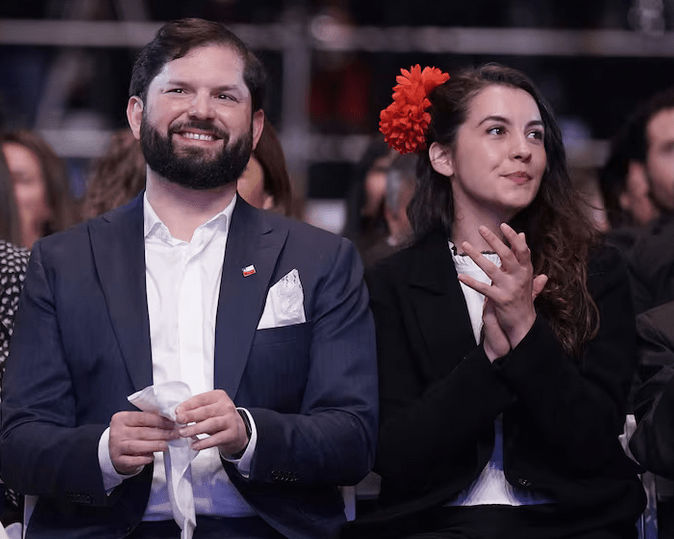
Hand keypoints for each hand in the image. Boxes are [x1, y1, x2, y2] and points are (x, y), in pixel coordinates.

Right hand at [109, 411, 178, 474]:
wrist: (116, 450)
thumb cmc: (130, 434)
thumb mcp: (136, 424)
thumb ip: (149, 420)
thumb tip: (170, 420)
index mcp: (121, 418)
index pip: (143, 417)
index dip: (160, 421)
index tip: (173, 424)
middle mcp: (116, 432)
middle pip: (143, 432)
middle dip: (162, 434)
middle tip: (174, 434)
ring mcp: (115, 446)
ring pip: (138, 446)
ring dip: (155, 445)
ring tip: (166, 445)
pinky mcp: (117, 460)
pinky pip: (133, 460)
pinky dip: (145, 459)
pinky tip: (152, 457)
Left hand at [175, 390, 248, 456]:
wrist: (237, 431)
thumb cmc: (219, 418)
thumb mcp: (208, 410)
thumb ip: (195, 409)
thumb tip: (179, 413)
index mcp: (219, 396)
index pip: (201, 399)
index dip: (188, 405)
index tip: (177, 411)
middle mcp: (226, 406)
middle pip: (206, 411)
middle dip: (190, 416)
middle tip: (179, 421)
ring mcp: (231, 419)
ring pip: (211, 424)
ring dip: (195, 429)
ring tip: (183, 433)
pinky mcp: (233, 433)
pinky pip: (217, 438)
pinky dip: (204, 443)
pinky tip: (195, 445)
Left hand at [458, 223, 547, 349]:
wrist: (524, 324)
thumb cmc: (522, 298)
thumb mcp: (526, 276)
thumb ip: (523, 257)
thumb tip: (523, 236)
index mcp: (526, 271)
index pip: (522, 250)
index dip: (513, 237)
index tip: (503, 225)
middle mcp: (519, 278)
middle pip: (506, 255)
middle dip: (494, 240)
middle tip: (481, 229)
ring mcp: (509, 288)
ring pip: (491, 268)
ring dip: (476, 256)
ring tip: (466, 245)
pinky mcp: (500, 299)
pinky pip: (483, 288)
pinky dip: (470, 282)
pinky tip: (460, 276)